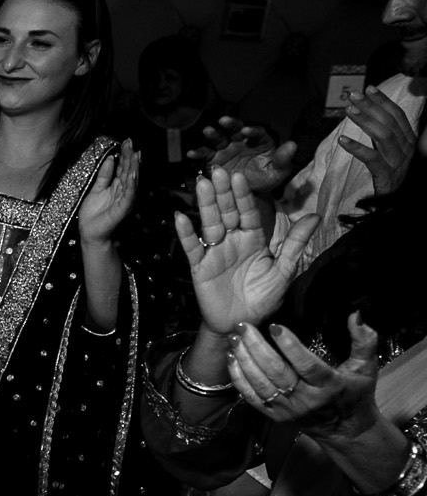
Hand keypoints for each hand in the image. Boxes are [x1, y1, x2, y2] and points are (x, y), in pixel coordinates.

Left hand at [77, 143, 138, 243]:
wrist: (89, 233)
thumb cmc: (93, 214)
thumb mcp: (96, 189)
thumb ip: (104, 175)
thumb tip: (110, 159)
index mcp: (117, 187)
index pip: (123, 168)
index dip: (125, 155)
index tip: (126, 142)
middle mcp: (123, 192)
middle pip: (129, 171)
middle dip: (130, 157)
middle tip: (131, 142)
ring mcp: (124, 200)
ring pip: (131, 181)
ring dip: (134, 168)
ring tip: (135, 154)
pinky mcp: (122, 209)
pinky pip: (128, 195)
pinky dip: (131, 185)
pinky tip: (132, 174)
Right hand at [174, 167, 317, 334]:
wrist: (242, 324)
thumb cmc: (264, 298)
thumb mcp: (284, 271)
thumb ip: (296, 244)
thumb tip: (315, 217)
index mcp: (253, 240)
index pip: (249, 212)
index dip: (243, 195)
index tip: (240, 176)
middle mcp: (233, 242)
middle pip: (227, 212)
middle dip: (223, 192)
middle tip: (218, 170)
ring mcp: (215, 253)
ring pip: (209, 224)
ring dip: (205, 204)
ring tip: (202, 184)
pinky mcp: (200, 267)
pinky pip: (192, 248)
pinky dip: (186, 234)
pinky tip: (181, 218)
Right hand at [190, 116, 299, 196]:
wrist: (250, 192)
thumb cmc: (266, 179)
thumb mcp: (278, 171)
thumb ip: (284, 159)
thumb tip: (293, 144)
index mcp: (259, 141)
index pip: (256, 133)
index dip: (252, 131)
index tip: (247, 131)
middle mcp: (242, 141)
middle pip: (235, 130)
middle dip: (230, 124)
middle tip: (223, 120)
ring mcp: (226, 149)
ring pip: (219, 139)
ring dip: (213, 134)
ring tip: (207, 131)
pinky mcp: (214, 160)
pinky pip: (205, 155)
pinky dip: (197, 153)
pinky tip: (191, 153)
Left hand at [228, 314, 383, 442]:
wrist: (345, 429)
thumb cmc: (356, 393)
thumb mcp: (366, 367)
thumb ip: (364, 340)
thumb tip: (356, 314)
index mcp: (329, 386)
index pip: (306, 365)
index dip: (290, 346)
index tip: (275, 326)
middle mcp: (305, 400)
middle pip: (276, 372)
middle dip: (256, 347)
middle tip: (244, 326)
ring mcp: (287, 410)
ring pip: (260, 383)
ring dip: (243, 360)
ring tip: (234, 338)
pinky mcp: (274, 416)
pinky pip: (251, 397)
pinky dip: (239, 378)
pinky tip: (231, 359)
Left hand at [336, 86, 420, 197]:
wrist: (396, 201)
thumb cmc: (390, 172)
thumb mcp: (390, 150)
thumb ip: (383, 133)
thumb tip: (370, 112)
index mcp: (408, 139)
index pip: (397, 115)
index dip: (383, 100)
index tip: (369, 88)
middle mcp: (406, 147)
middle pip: (389, 122)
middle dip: (371, 106)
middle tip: (353, 95)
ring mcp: (397, 161)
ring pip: (383, 136)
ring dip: (365, 121)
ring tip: (348, 110)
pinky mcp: (386, 175)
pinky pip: (372, 159)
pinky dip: (357, 148)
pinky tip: (342, 140)